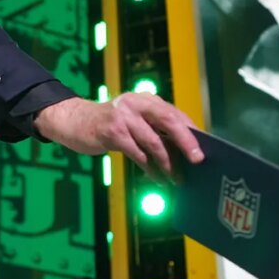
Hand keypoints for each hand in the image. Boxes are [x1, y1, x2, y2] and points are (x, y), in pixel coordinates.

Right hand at [34, 94, 203, 180]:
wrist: (74, 121)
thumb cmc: (109, 125)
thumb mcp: (134, 120)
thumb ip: (154, 128)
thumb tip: (184, 150)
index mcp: (147, 99)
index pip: (175, 114)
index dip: (191, 132)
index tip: (204, 149)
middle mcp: (137, 103)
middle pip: (169, 121)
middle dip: (186, 142)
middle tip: (198, 161)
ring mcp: (124, 116)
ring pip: (154, 141)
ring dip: (168, 163)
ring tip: (176, 179)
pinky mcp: (113, 132)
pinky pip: (138, 153)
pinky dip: (150, 168)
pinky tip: (157, 178)